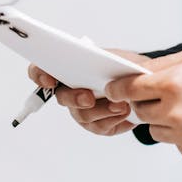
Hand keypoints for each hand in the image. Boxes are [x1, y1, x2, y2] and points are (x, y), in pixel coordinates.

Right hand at [27, 49, 147, 136]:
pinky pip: (99, 126)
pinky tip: (124, 111)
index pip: (41, 71)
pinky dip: (113, 118)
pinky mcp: (96, 125)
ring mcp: (81, 110)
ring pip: (82, 114)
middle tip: (88, 97)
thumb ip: (100, 57)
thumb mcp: (113, 54)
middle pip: (62, 98)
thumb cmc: (122, 66)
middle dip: (75, 98)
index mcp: (66, 70)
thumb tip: (95, 58)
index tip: (49, 80)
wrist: (141, 83)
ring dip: (101, 110)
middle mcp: (69, 92)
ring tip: (120, 104)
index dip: (40, 75)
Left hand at [105, 47, 181, 164]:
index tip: (113, 90)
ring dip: (165, 121)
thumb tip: (137, 72)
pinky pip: (177, 145)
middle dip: (146, 104)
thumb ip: (161, 66)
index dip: (118, 89)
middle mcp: (175, 113)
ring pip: (157, 130)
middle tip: (161, 98)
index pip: (129, 90)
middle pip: (140, 112)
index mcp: (172, 85)